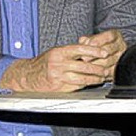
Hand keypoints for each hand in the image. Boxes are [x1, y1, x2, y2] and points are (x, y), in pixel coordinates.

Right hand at [0, 30, 127, 92]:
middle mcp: (58, 64)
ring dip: (95, 78)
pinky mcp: (60, 88)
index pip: (79, 49)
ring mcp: (59, 77)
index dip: (94, 50)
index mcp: (58, 52)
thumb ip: (72, 51)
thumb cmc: (44, 63)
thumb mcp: (56, 53)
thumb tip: (90, 48)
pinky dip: (87, 84)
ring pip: (82, 78)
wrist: (28, 77)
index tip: (104, 52)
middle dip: (98, 68)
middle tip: (107, 68)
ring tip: (102, 77)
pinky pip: (77, 86)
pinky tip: (92, 83)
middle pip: (84, 66)